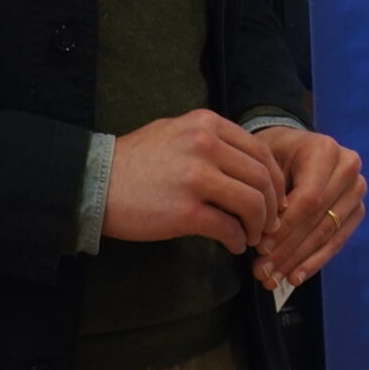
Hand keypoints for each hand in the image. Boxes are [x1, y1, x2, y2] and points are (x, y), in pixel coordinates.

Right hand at [104, 110, 283, 254]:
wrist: (93, 184)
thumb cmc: (134, 161)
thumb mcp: (175, 132)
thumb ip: (211, 140)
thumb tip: (246, 162)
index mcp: (207, 124)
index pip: (260, 151)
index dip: (275, 179)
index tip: (275, 197)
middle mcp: (206, 145)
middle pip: (261, 177)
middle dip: (272, 205)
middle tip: (270, 223)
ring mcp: (196, 178)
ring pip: (251, 203)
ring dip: (259, 225)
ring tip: (253, 236)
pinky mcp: (185, 211)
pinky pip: (228, 227)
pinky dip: (237, 239)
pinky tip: (233, 244)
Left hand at [250, 125, 366, 290]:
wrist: (291, 148)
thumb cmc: (274, 155)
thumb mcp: (265, 163)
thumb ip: (269, 194)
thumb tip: (267, 241)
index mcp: (326, 151)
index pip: (309, 198)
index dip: (286, 227)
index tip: (260, 248)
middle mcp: (349, 168)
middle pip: (318, 218)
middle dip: (287, 250)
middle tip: (262, 271)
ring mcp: (357, 191)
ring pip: (327, 234)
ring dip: (298, 261)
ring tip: (272, 279)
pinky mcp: (357, 210)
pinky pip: (337, 241)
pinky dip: (314, 262)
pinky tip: (294, 278)